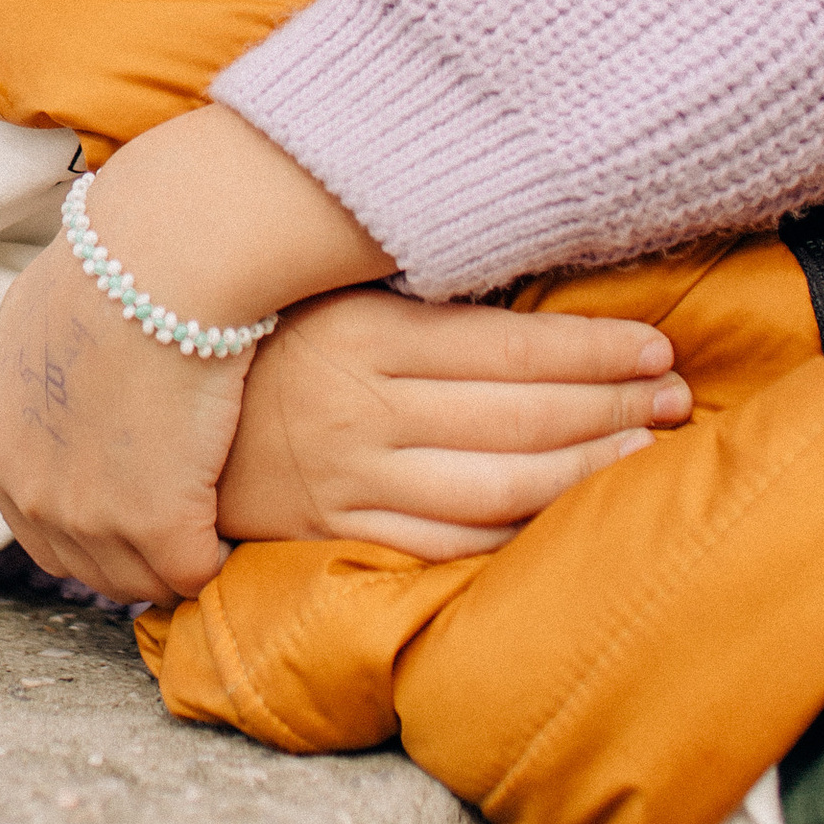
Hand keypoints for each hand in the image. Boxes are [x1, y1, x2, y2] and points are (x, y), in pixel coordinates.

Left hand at [0, 103, 392, 603]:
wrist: (160, 260)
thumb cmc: (114, 266)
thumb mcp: (37, 318)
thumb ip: (37, 370)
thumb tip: (64, 366)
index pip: (40, 527)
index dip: (97, 520)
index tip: (143, 497)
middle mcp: (31, 494)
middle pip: (88, 564)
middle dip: (136, 551)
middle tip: (187, 519)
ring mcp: (89, 518)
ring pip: (140, 578)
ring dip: (177, 556)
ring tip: (214, 521)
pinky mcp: (155, 527)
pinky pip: (192, 573)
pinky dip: (217, 554)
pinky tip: (236, 521)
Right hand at [219, 286, 690, 556]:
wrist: (147, 416)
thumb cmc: (255, 337)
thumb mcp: (329, 294)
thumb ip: (419, 296)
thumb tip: (524, 280)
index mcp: (364, 339)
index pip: (506, 349)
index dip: (592, 351)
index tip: (655, 348)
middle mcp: (362, 415)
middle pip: (518, 420)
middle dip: (611, 408)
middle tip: (677, 398)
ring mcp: (351, 484)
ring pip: (496, 489)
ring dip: (583, 472)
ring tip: (645, 453)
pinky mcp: (337, 534)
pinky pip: (448, 543)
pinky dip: (517, 532)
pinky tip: (566, 513)